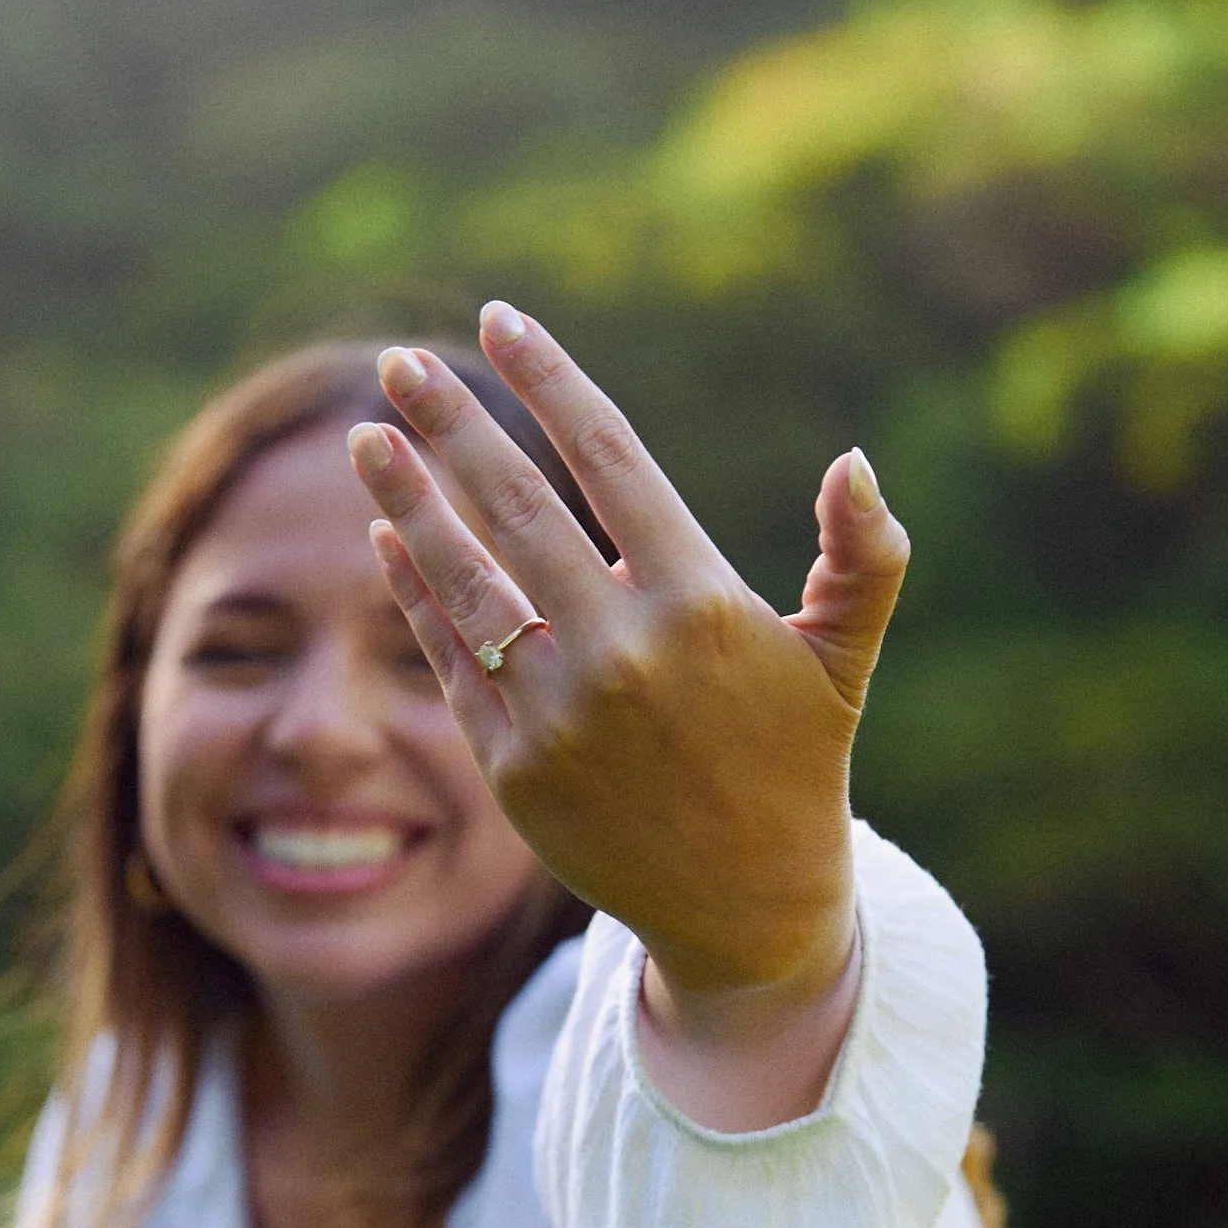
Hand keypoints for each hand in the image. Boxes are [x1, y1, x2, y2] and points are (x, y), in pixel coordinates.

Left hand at [352, 304, 910, 1125]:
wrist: (744, 906)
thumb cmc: (795, 761)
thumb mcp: (842, 660)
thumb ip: (862, 560)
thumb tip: (855, 464)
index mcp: (700, 604)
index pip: (608, 460)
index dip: (548, 381)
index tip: (499, 321)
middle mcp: (621, 653)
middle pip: (515, 507)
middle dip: (449, 426)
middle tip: (399, 364)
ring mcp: (557, 714)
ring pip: (464, 582)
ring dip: (406, 501)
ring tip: (365, 438)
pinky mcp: (511, 769)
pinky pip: (448, 660)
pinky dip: (413, 593)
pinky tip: (387, 536)